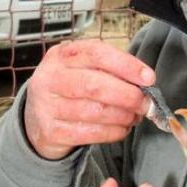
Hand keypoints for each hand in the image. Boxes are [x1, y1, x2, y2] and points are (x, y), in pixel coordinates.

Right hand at [24, 39, 154, 158]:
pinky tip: (122, 128)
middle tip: (145, 103)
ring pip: (95, 111)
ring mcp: (47, 106)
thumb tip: (145, 82)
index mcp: (62, 55)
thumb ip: (111, 70)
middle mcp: (50, 77)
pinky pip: (90, 133)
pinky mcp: (52, 131)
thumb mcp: (83, 68)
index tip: (148, 77)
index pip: (97, 54)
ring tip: (135, 116)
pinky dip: (113, 132)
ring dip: (123, 115)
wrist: (37, 117)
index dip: (126, 65)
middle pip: (95, 85)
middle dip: (128, 95)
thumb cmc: (70, 88)